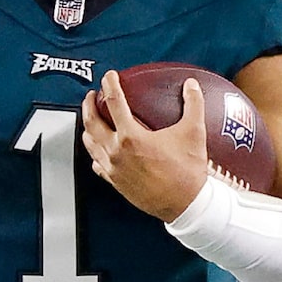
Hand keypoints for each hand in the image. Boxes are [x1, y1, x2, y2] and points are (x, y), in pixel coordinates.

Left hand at [82, 73, 210, 222]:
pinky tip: (98, 151)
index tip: (110, 76)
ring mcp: (114, 169)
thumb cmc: (187, 171)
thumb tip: (192, 85)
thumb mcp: (194, 132)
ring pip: (90, 144)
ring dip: (87, 128)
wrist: (185, 205)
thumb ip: (193, 104)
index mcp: (131, 136)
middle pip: (92, 122)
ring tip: (90, 120)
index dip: (110, 84)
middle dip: (88, 105)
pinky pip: (98, 165)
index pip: (113, 102)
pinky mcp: (116, 183)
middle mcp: (117, 151)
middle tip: (91, 96)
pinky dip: (95, 154)